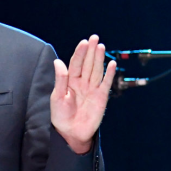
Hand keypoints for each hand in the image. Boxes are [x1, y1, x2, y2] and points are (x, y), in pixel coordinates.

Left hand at [50, 35, 116, 153]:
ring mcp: (92, 89)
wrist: (71, 133)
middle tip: (94, 38)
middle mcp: (82, 82)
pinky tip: (112, 64)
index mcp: (70, 81)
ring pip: (97, 70)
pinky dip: (109, 74)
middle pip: (88, 63)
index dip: (80, 53)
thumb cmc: (61, 116)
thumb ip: (60, 79)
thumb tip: (58, 62)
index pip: (76, 63)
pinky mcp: (101, 97)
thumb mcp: (57, 97)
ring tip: (101, 46)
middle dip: (91, 51)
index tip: (83, 42)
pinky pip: (106, 83)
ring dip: (99, 59)